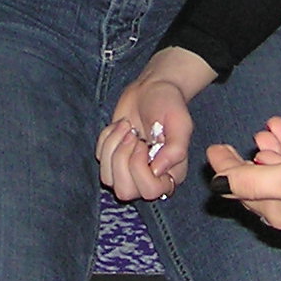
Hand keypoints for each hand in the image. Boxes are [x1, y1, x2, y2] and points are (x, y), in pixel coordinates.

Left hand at [96, 46, 216, 200]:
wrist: (153, 89)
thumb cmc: (170, 105)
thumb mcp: (180, 124)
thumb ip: (176, 150)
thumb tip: (157, 171)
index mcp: (170, 174)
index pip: (150, 192)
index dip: (140, 168)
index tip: (144, 143)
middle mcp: (149, 177)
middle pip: (125, 192)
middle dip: (121, 160)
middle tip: (132, 135)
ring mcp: (128, 170)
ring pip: (108, 179)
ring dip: (112, 148)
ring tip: (127, 127)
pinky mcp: (112, 158)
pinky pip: (99, 159)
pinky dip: (106, 139)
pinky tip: (120, 126)